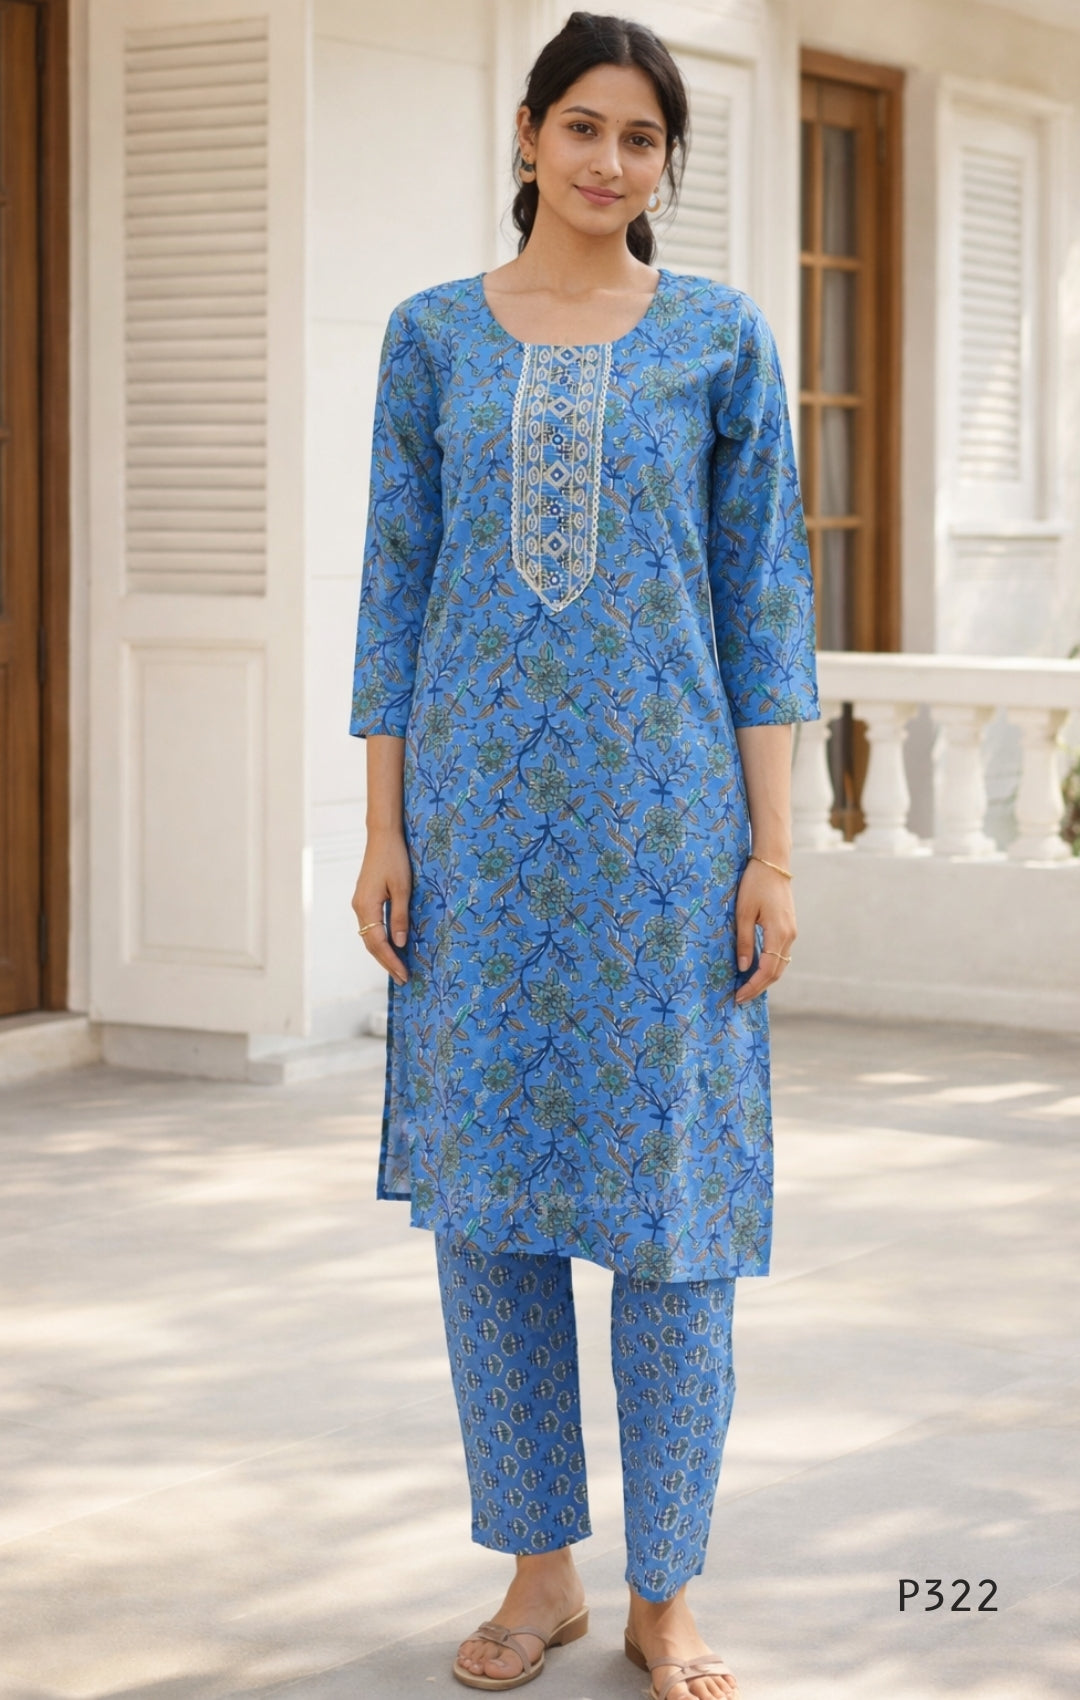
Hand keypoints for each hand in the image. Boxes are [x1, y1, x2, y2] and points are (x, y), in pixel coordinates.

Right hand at [351, 825, 411, 985]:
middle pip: (371, 944)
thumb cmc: (395, 859)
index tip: (404, 975)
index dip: (391, 961)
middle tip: (403, 979)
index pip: (378, 943)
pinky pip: (370, 926)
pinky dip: (380, 940)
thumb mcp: (403, 888)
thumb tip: (400, 943)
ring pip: (369, 936)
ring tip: (398, 968)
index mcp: (366, 906)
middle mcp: (359, 907)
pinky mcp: (364, 899)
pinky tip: (391, 946)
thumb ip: (400, 916)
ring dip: (383, 953)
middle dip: (386, 962)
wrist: (382, 837)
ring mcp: (360, 903)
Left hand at [733, 856, 795, 1004]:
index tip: (738, 996)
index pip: (767, 970)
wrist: (773, 863)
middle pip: (776, 972)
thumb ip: (744, 941)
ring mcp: (791, 932)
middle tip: (740, 998)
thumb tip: (743, 967)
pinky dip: (770, 966)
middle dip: (758, 987)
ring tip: (746, 987)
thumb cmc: (754, 884)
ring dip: (765, 978)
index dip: (753, 986)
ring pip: (780, 964)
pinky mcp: (788, 927)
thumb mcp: (743, 912)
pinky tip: (755, 969)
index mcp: (779, 933)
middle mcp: (789, 936)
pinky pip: (780, 954)